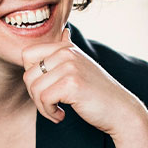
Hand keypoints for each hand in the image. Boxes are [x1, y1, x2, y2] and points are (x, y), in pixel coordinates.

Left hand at [21, 27, 146, 136]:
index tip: (46, 89)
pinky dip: (49, 113)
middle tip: (50, 105)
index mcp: (66, 47)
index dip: (31, 76)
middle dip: (35, 95)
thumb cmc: (98, 92)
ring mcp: (70, 67)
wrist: (121, 110)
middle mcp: (66, 53)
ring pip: (34, 89)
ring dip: (43, 107)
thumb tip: (64, 32)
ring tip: (57, 112)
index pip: (27, 55)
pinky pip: (43, 99)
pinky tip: (62, 115)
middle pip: (28, 75)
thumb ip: (69, 51)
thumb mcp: (82, 66)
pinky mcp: (71, 84)